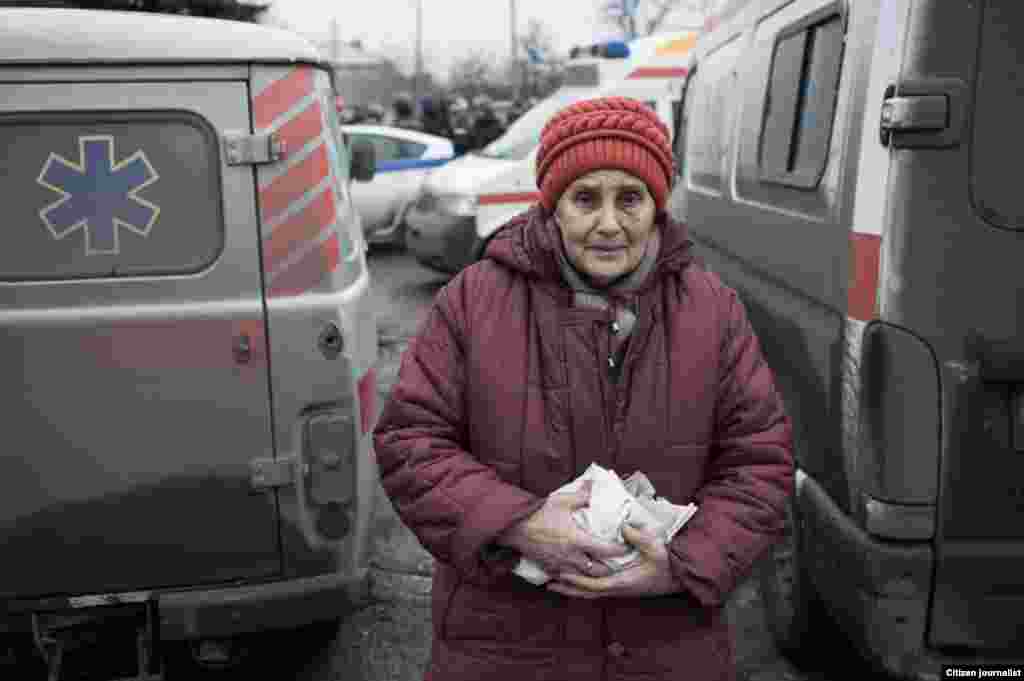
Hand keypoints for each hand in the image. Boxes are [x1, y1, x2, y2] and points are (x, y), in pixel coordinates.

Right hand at [497, 481, 629, 578]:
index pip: (605, 550)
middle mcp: (571, 556)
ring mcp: (560, 565)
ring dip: (593, 575)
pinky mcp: (550, 569)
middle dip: (609, 568)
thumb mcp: (561, 501)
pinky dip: (576, 578)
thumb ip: (580, 496)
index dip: (618, 550)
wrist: (515, 528)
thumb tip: (593, 485)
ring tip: (601, 570)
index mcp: (576, 539)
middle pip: (597, 570)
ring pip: (583, 578)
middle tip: (616, 563)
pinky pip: (568, 579)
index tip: (626, 547)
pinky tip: (580, 575)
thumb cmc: (539, 514)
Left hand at [546, 523, 679, 598]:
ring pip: (592, 593)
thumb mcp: (656, 548)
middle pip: (588, 593)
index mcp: (624, 582)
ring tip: (557, 584)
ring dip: (574, 589)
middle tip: (549, 584)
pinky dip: (585, 586)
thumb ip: (640, 538)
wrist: (680, 576)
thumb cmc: (668, 563)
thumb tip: (624, 527)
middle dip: (569, 589)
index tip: (562, 575)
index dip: (578, 581)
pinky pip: (598, 589)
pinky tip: (577, 581)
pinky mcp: (622, 586)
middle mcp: (619, 588)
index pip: (595, 585)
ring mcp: (620, 589)